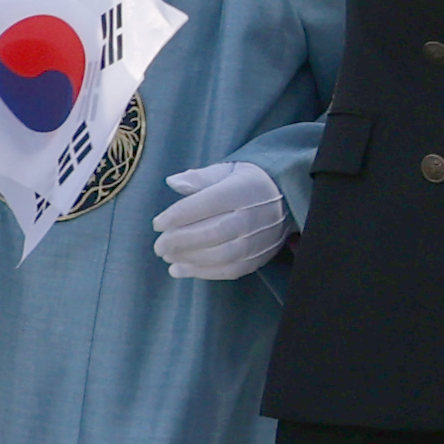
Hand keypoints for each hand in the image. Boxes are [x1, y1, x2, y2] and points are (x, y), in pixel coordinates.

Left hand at [153, 160, 288, 283]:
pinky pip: (230, 270)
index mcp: (243, 190)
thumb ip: (200, 177)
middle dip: (181, 241)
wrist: (286, 198)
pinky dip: (203, 272)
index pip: (206, 204)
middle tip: (159, 245)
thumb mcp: (227, 171)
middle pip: (212, 232)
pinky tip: (181, 269)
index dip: (178, 215)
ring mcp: (258, 240)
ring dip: (189, 258)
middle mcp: (252, 217)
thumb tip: (173, 182)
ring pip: (220, 255)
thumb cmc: (248, 182)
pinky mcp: (259, 257)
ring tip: (168, 257)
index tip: (157, 223)